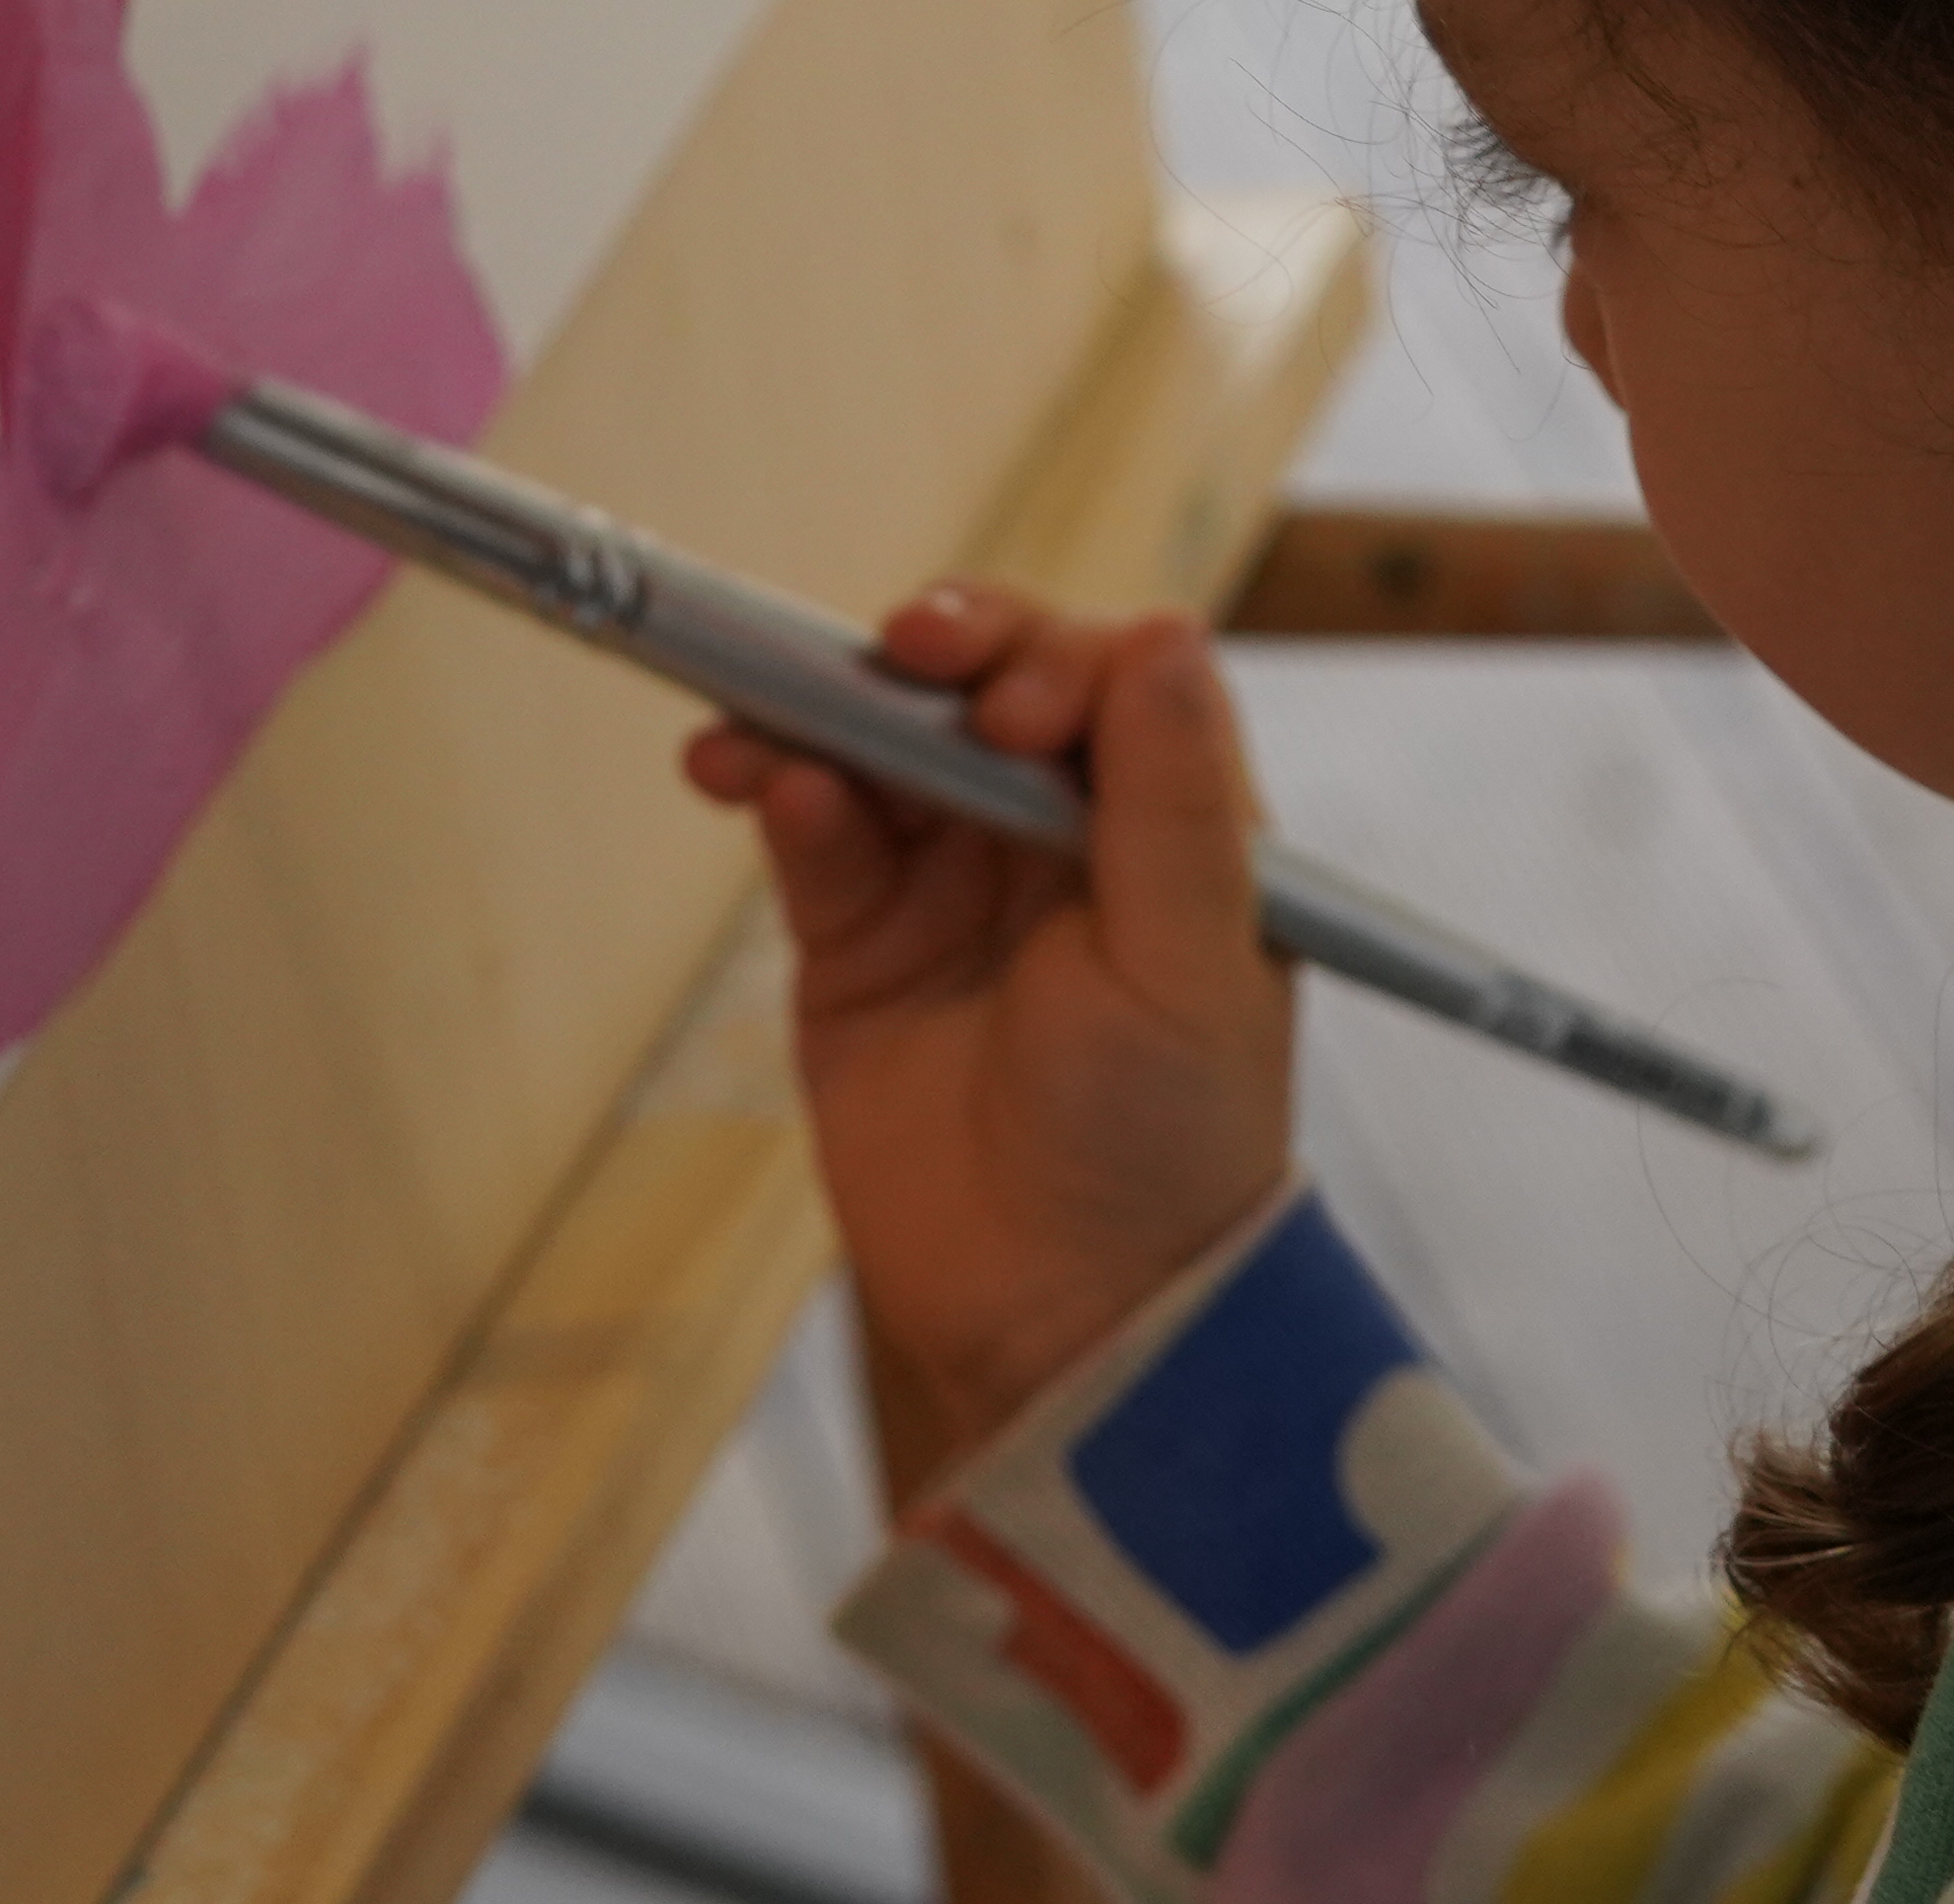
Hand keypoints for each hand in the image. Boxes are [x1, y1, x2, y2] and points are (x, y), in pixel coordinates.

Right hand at [688, 588, 1296, 1481]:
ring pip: (880, 740)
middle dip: (934, 651)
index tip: (1007, 706)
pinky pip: (818, 834)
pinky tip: (762, 782)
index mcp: (1168, 824)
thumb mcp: (1192, 966)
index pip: (1106, 678)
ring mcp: (955, 885)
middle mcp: (1061, 834)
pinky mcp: (861, 947)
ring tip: (761, 711)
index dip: (1047, 657)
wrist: (1066, 1325)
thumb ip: (1171, 798)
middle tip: (897, 653)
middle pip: (982, 685)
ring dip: (822, 702)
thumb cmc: (1166, 1149)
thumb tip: (1167, 629)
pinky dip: (785, 790)